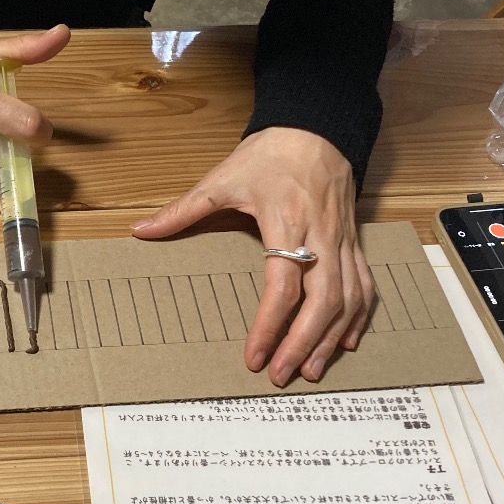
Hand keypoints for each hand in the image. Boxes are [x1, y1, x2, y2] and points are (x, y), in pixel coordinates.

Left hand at [130, 127, 374, 386]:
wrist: (315, 128)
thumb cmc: (270, 154)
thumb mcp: (220, 180)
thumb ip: (181, 211)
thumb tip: (140, 230)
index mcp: (287, 223)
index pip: (283, 287)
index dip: (269, 325)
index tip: (254, 356)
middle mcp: (322, 237)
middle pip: (322, 302)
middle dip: (302, 344)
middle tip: (280, 375)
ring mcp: (343, 242)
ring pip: (347, 300)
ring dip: (330, 339)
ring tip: (309, 370)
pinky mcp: (354, 242)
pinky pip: (364, 286)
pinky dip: (356, 317)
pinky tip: (345, 342)